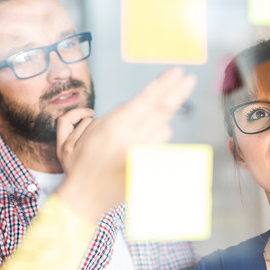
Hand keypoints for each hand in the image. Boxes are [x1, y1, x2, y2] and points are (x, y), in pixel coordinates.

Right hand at [56, 67, 195, 221]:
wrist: (85, 197)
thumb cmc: (80, 165)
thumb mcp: (84, 136)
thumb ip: (103, 119)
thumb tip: (121, 113)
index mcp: (115, 126)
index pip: (146, 99)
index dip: (163, 84)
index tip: (177, 72)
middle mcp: (130, 137)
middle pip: (161, 109)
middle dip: (176, 92)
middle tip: (189, 78)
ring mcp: (141, 152)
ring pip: (164, 128)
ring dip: (162, 121)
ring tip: (152, 121)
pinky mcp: (148, 166)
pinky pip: (161, 146)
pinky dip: (158, 140)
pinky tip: (154, 139)